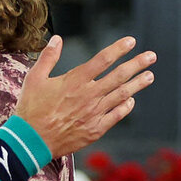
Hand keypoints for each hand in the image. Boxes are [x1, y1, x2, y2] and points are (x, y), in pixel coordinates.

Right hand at [16, 36, 155, 156]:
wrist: (31, 140)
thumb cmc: (30, 108)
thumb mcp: (34, 78)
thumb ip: (48, 57)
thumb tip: (57, 39)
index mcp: (74, 81)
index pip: (102, 60)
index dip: (118, 49)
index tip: (131, 41)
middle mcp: (88, 95)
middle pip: (118, 76)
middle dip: (137, 64)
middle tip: (151, 56)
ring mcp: (94, 113)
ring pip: (122, 95)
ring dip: (137, 84)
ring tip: (149, 76)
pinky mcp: (95, 129)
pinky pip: (116, 115)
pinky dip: (126, 106)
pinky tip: (131, 100)